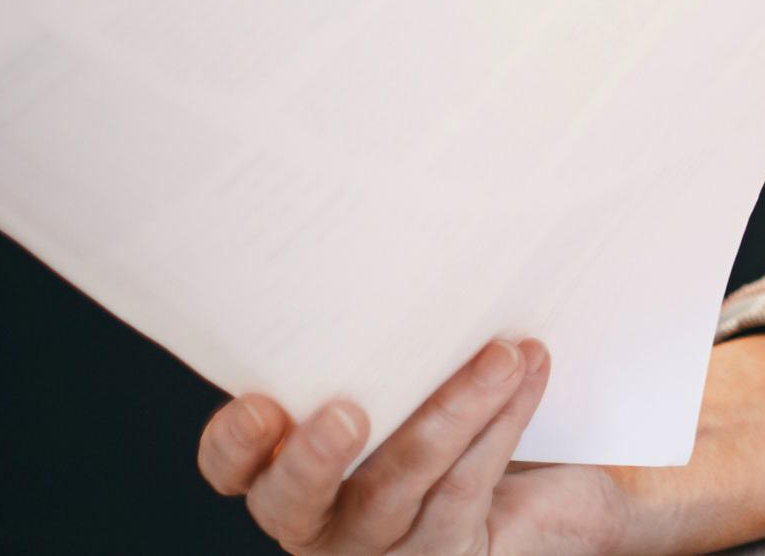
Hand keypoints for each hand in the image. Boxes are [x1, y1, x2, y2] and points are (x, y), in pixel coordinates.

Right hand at [198, 340, 628, 555]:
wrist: (532, 480)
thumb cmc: (438, 406)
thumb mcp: (399, 370)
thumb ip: (377, 340)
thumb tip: (396, 239)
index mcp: (281, 469)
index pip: (233, 468)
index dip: (233, 446)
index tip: (256, 407)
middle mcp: (319, 517)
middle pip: (295, 501)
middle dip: (315, 459)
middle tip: (346, 414)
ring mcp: (381, 541)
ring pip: (400, 485)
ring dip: (454, 412)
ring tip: (499, 356)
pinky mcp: (446, 546)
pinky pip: (468, 483)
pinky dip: (503, 419)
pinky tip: (527, 370)